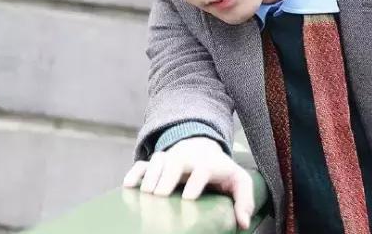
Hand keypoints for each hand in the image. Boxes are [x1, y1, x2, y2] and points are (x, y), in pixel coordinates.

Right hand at [122, 137, 254, 229]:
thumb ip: (244, 200)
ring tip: (146, 195)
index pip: (203, 167)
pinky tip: (128, 186)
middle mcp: (189, 158)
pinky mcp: (158, 163)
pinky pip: (143, 163)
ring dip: (150, 175)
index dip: (196, 180)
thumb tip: (243, 223)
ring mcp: (171, 158)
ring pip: (158, 159)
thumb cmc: (222, 171)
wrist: (205, 148)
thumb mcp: (239, 182)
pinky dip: (135, 172)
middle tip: (160, 197)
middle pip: (177, 161)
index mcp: (210, 163)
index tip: (187, 198)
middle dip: (167, 177)